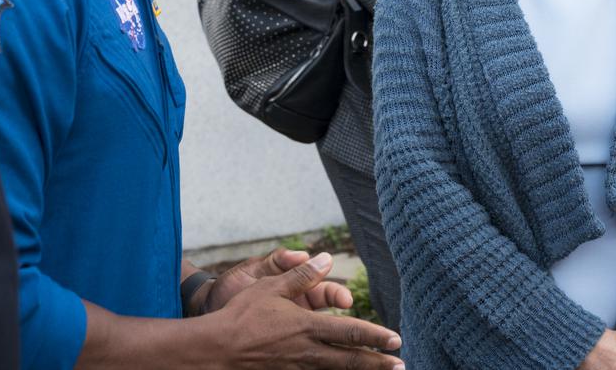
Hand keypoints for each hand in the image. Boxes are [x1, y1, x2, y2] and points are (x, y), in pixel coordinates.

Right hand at [205, 253, 402, 368]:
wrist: (215, 350)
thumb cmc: (241, 315)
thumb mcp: (271, 287)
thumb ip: (301, 276)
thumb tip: (326, 257)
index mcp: (307, 327)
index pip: (349, 333)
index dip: (375, 336)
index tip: (396, 339)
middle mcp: (307, 351)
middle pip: (350, 360)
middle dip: (377, 363)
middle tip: (400, 365)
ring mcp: (296, 368)